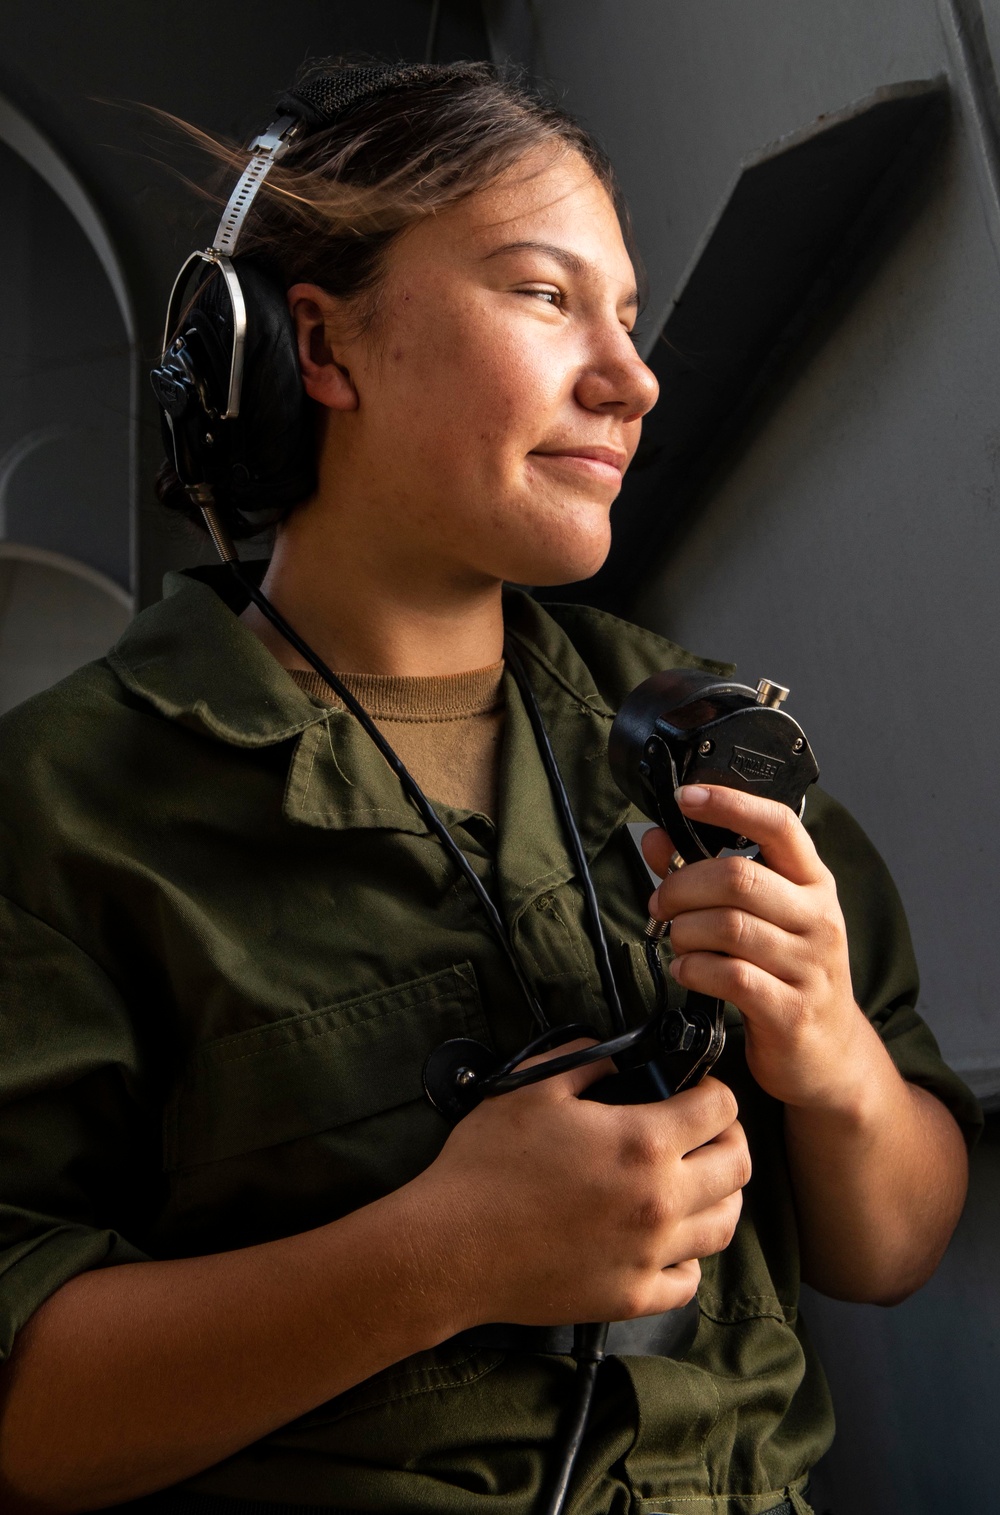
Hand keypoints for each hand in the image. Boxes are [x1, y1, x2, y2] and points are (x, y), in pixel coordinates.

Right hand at [413, 1042, 748, 1330]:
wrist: (450, 1247)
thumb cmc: (485, 1165)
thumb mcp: (531, 1088)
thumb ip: (585, 1060)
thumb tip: (615, 1056)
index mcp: (643, 1143)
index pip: (721, 1108)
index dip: (713, 1089)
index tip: (697, 1089)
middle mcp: (660, 1201)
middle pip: (739, 1167)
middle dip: (729, 1138)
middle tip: (704, 1131)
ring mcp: (650, 1255)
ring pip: (725, 1224)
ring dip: (720, 1195)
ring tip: (694, 1181)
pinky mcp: (631, 1296)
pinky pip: (689, 1279)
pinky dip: (688, 1255)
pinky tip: (665, 1238)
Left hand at [644, 783, 870, 1111]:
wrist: (831, 1054)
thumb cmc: (789, 974)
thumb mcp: (760, 918)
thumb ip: (706, 875)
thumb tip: (657, 838)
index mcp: (813, 883)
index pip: (779, 824)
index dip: (729, 804)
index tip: (686, 796)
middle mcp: (818, 918)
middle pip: (739, 878)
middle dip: (683, 886)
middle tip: (661, 902)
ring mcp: (809, 965)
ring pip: (728, 927)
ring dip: (684, 931)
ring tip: (676, 940)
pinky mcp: (791, 1009)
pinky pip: (730, 975)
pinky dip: (694, 969)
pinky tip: (686, 970)